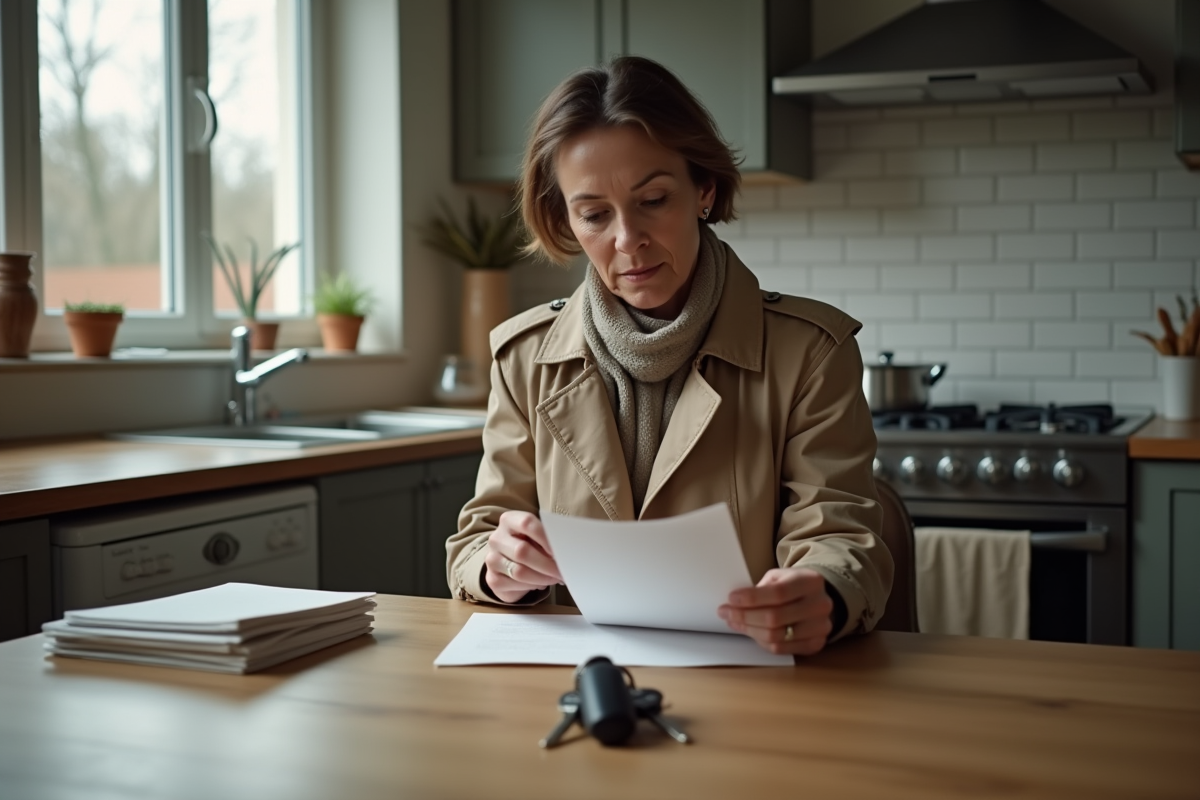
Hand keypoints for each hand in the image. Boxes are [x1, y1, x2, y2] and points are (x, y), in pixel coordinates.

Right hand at [483, 511, 563, 603]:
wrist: (508, 561)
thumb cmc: (530, 545)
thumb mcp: (539, 537)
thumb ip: (550, 540)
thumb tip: (567, 553)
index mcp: (509, 520)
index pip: (527, 523)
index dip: (546, 537)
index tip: (561, 551)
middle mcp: (496, 538)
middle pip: (522, 551)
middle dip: (547, 564)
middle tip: (563, 572)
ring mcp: (491, 559)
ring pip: (519, 572)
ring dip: (542, 578)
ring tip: (555, 578)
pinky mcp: (492, 579)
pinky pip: (515, 585)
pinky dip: (533, 586)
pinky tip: (540, 583)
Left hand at [718, 568, 833, 655]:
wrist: (819, 599)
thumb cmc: (794, 586)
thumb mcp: (780, 576)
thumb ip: (762, 587)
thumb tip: (736, 603)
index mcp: (811, 581)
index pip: (778, 593)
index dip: (752, 598)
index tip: (731, 599)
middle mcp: (820, 605)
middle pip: (775, 618)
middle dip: (744, 616)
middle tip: (725, 612)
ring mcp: (820, 628)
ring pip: (776, 636)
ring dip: (749, 630)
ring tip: (734, 622)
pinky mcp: (815, 644)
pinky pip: (781, 648)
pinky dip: (760, 641)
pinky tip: (750, 631)